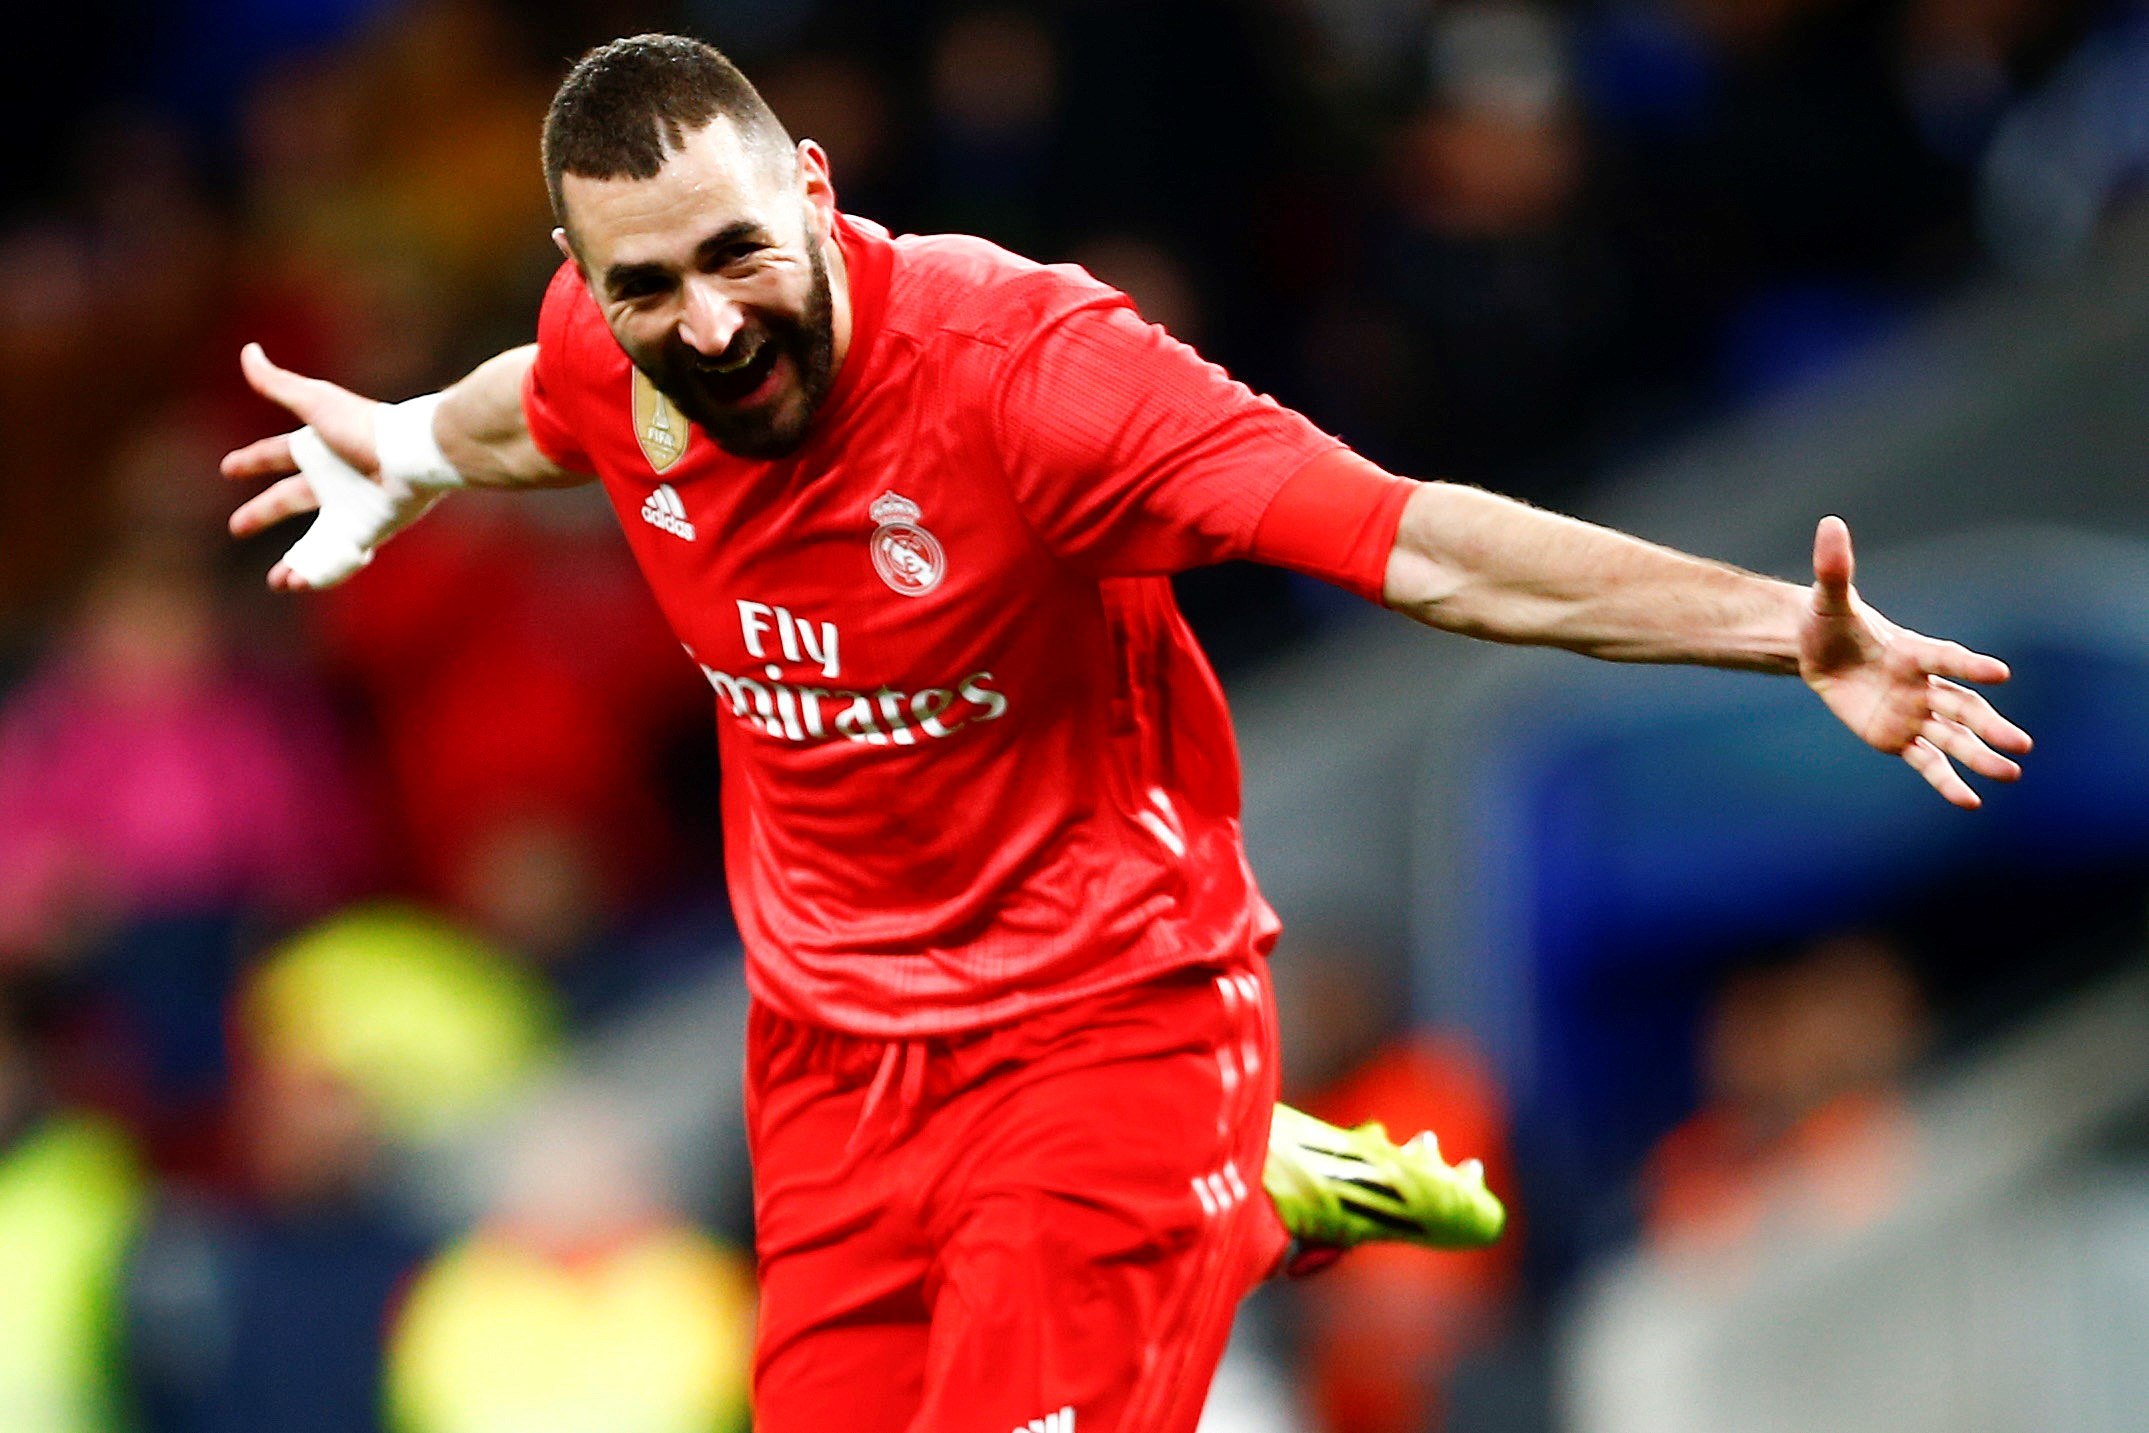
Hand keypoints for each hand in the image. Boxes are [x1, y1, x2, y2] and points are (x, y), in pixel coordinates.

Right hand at [220, 344, 441, 589]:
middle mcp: (332, 482)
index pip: (276, 454)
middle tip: (236, 528)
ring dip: (294, 562)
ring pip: (314, 541)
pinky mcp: (368, 532)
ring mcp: (350, 510)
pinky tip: (302, 584)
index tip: (228, 468)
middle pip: (287, 501)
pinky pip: (340, 559)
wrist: (415, 455)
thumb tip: (248, 350)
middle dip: (261, 514)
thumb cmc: (366, 427)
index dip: (252, 461)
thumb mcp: (315, 402)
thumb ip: (279, 383)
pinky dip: (321, 574)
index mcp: (317, 450)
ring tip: (279, 582)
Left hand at [1799, 515, 2031, 808]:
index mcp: (1912, 650)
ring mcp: (1914, 713)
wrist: (1818, 652)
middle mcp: (1922, 684)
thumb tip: (1830, 525)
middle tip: (2020, 743)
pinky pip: (1926, 762)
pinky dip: (1945, 781)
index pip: (1945, 659)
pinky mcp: (1897, 738)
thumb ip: (1835, 568)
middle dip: (1990, 724)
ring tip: (2010, 774)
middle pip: (1963, 706)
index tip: (1999, 673)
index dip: (1968, 666)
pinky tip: (1969, 801)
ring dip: (1980, 755)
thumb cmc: (1828, 622)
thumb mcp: (1828, 598)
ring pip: (1953, 737)